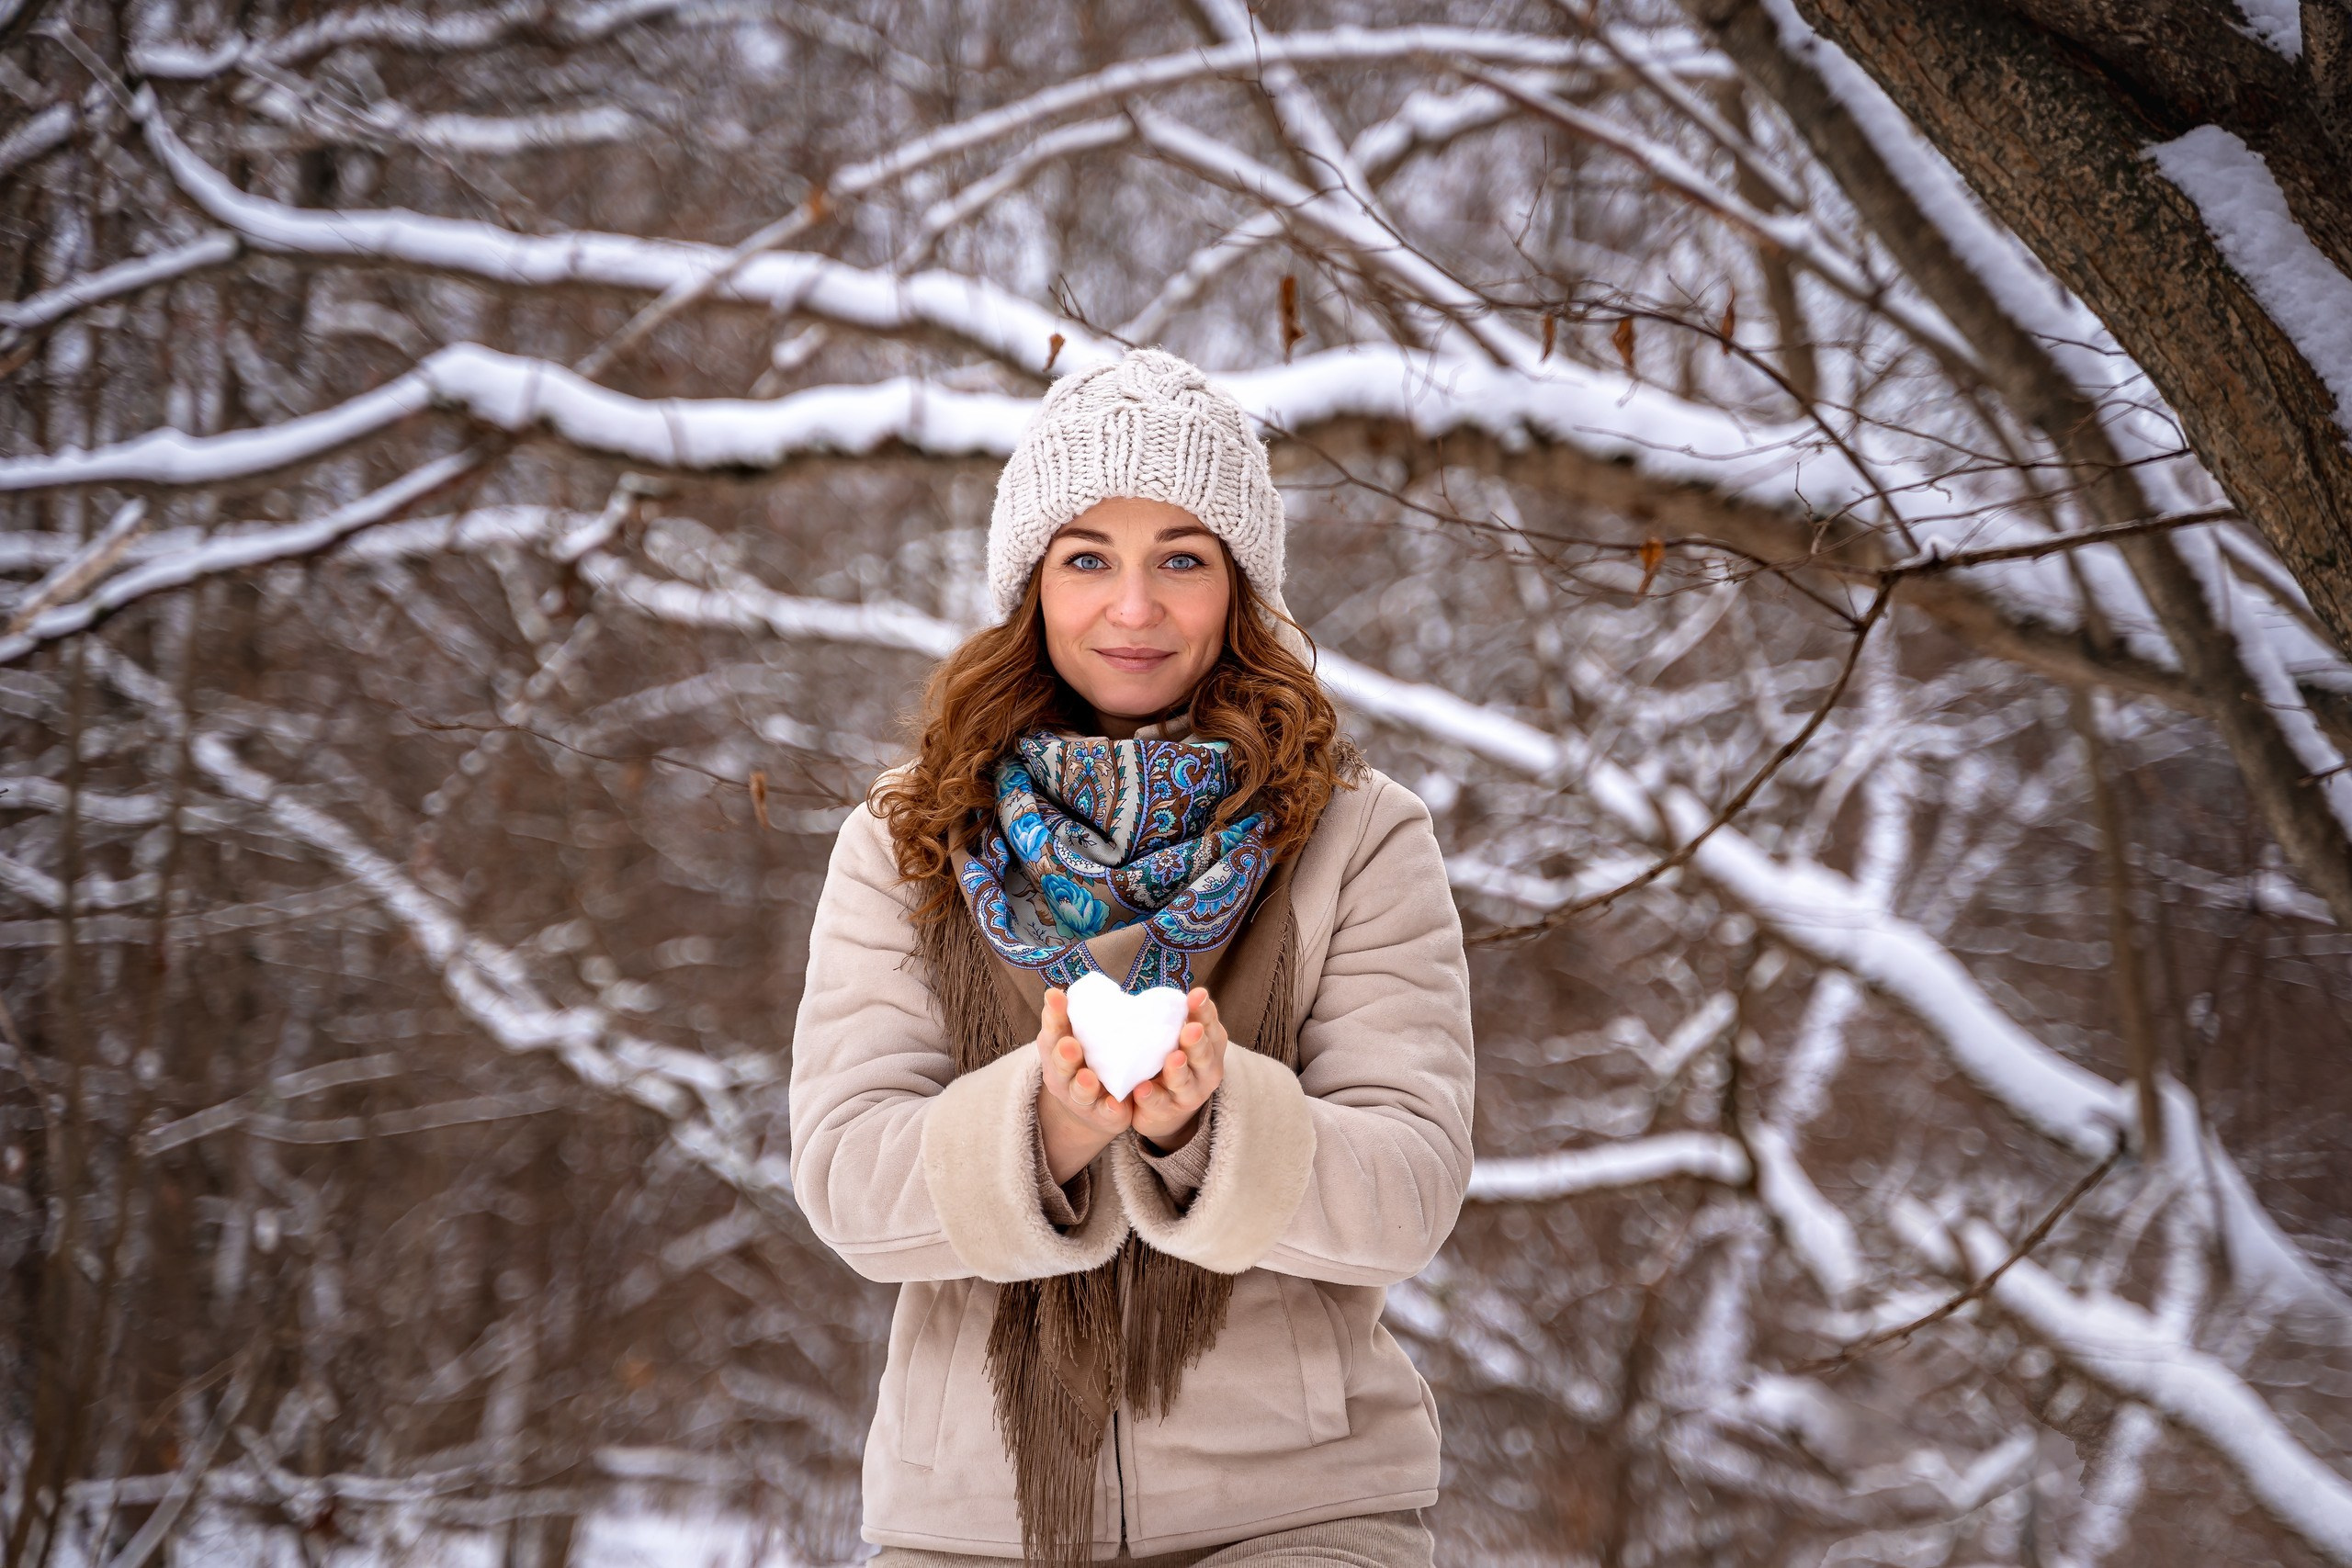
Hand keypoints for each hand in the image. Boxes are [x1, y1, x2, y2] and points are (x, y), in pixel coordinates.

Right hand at [1035, 987, 1130, 1183]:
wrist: (1092, 1105)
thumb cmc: (1086, 1059)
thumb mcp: (1078, 1036)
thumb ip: (1075, 1016)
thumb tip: (1071, 987)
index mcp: (1056, 1050)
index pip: (1052, 1031)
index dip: (1053, 1015)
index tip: (1056, 996)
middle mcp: (1063, 1076)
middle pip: (1060, 1066)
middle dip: (1064, 1056)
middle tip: (1070, 1044)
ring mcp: (1082, 1098)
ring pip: (1080, 1093)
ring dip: (1083, 1085)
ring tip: (1088, 1077)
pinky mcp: (1103, 1116)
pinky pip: (1106, 1114)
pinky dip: (1110, 1110)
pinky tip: (1117, 1106)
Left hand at [1130, 988, 1225, 1152]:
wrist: (1167, 1108)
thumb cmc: (1174, 1059)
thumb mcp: (1178, 1038)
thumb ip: (1175, 1018)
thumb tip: (1158, 991)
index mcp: (1210, 1044)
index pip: (1210, 1024)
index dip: (1204, 1010)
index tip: (1196, 995)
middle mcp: (1206, 1069)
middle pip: (1203, 1054)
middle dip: (1196, 1041)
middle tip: (1189, 1029)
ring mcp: (1189, 1092)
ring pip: (1185, 1082)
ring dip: (1179, 1070)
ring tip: (1173, 1059)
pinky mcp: (1167, 1110)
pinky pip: (1160, 1103)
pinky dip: (1151, 1096)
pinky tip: (1141, 1089)